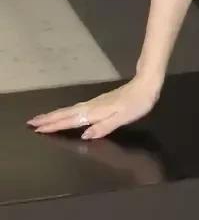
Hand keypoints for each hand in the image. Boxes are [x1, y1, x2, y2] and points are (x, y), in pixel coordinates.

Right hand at [26, 74, 161, 141]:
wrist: (146, 84)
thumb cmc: (137, 103)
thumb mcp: (123, 118)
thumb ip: (104, 127)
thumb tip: (85, 135)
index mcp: (96, 112)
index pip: (71, 120)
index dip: (55, 125)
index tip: (37, 129)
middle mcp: (91, 107)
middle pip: (66, 114)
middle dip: (49, 119)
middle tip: (31, 123)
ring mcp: (95, 103)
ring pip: (70, 110)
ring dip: (55, 115)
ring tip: (42, 120)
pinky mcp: (99, 102)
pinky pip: (77, 109)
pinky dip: (66, 112)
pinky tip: (65, 115)